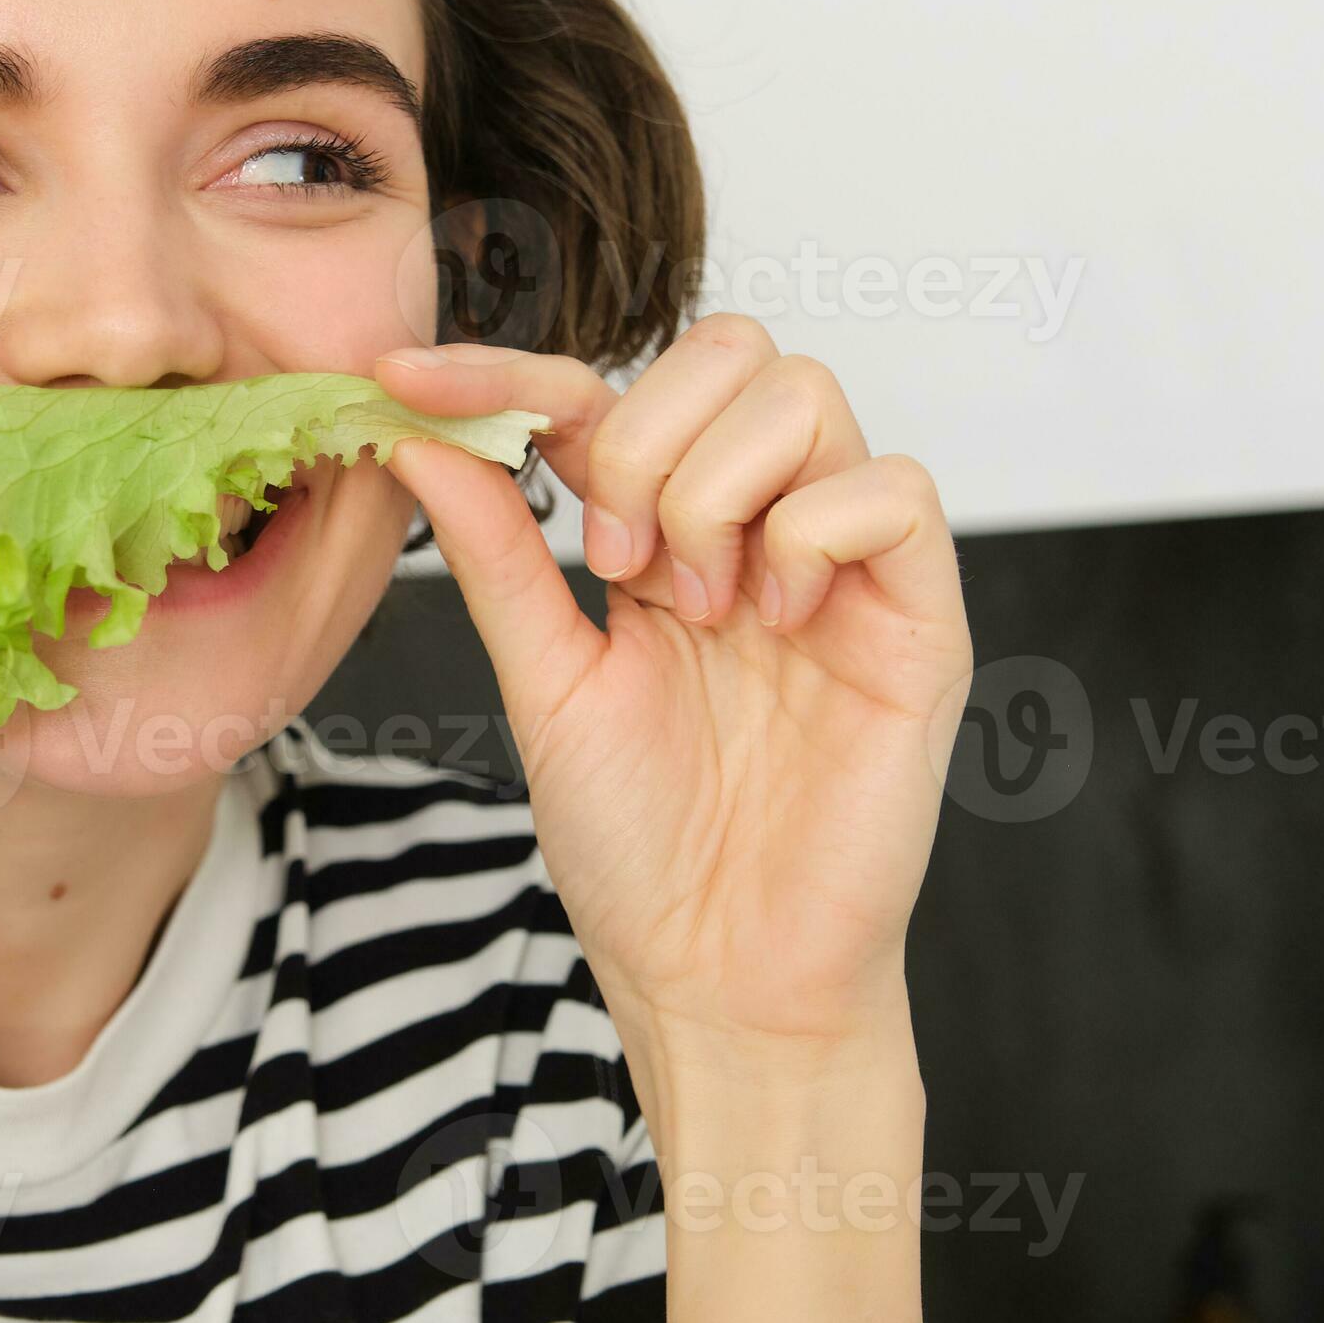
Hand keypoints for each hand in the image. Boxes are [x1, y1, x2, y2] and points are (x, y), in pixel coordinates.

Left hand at [375, 316, 970, 1072]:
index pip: (599, 390)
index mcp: (659, 528)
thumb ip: (494, 549)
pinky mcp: (919, 614)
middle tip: (614, 564)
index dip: (504, 368)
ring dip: (716, 488)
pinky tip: (780, 623)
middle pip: (728, 347)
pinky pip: (893, 487)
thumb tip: (415, 431)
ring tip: (693, 606)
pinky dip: (815, 533)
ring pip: (804, 393)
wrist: (718, 975)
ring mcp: (844, 561)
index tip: (404, 373)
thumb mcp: (542, 677)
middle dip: (642, 437)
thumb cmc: (639, 845)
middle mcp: (758, 525)